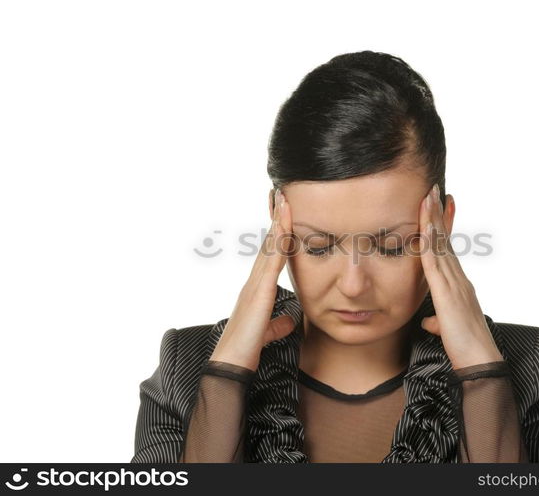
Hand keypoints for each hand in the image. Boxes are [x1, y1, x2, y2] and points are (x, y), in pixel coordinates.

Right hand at [210, 188, 296, 370]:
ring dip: (278, 222)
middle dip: (276, 219)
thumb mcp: (267, 333)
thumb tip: (287, 321)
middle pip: (268, 244)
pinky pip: (271, 262)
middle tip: (282, 194)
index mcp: (257, 290)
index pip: (270, 256)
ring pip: (269, 247)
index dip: (277, 234)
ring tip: (284, 199)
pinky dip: (278, 243)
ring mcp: (254, 285)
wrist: (230, 365)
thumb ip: (276, 324)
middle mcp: (253, 282)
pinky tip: (285, 227)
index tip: (284, 213)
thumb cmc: (246, 350)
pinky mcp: (258, 293)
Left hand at [418, 183, 503, 369]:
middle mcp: (459, 280)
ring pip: (441, 247)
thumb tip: (429, 322)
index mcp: (458, 286)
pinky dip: (431, 245)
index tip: (437, 207)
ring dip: (433, 221)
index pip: (446, 251)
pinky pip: (436, 265)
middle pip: (445, 241)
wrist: (480, 362)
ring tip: (428, 197)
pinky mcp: (448, 295)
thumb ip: (438, 321)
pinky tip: (425, 228)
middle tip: (433, 190)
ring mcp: (455, 285)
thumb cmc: (465, 348)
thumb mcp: (446, 330)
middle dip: (438, 214)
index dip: (440, 228)